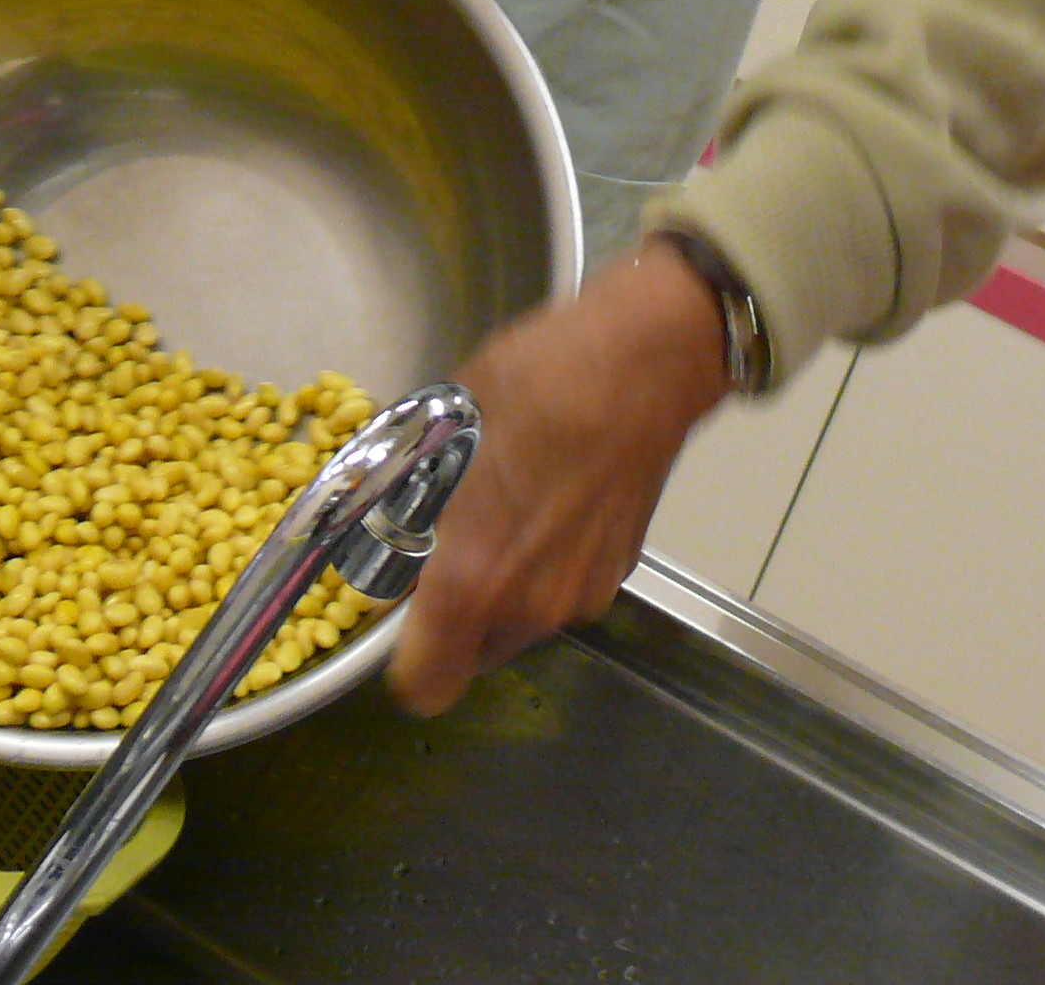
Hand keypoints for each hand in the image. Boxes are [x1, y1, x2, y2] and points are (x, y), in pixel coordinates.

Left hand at [386, 243, 730, 714]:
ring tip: (502, 515)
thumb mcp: (447, 421)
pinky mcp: (619, 572)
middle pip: (472, 657)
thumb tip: (396, 509)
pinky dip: (545, 569)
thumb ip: (416, 488)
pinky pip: (561, 593)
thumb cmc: (539, 379)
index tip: (398, 610)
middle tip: (445, 551)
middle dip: (451, 620)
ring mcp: (582, 593)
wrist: (648, 361)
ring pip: (519, 626)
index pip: (424, 684)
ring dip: (500, 592)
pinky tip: (550, 503)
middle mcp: (531, 605)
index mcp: (474, 575)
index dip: (403, 660)